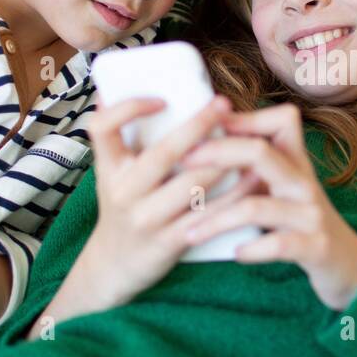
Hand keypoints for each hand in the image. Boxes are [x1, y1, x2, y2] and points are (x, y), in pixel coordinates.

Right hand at [36, 92, 258, 330]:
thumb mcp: (112, 174)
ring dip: (225, 160)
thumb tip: (113, 89)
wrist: (114, 267)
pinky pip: (208, 214)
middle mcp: (123, 191)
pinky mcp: (170, 242)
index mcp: (109, 168)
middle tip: (223, 103)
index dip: (128, 108)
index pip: (102, 127)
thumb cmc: (122, 208)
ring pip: (192, 184)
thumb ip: (118, 139)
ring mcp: (146, 218)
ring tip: (250, 140)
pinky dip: (234, 195)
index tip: (161, 99)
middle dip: (197, 126)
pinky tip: (254, 179)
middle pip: (163, 153)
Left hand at [179, 103, 356, 309]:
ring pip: (257, 206)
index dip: (245, 117)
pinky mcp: (316, 247)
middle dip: (217, 153)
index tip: (209, 126)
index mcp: (296, 164)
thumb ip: (258, 165)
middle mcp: (304, 183)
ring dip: (216, 220)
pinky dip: (252, 249)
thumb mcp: (285, 187)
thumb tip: (214, 135)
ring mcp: (311, 214)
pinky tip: (236, 254)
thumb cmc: (302, 222)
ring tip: (189, 233)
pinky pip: (278, 244)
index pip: (282, 120)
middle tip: (183, 163)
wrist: (347, 264)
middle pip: (260, 152)